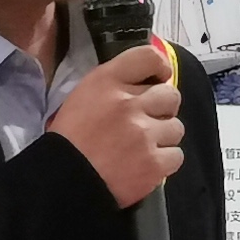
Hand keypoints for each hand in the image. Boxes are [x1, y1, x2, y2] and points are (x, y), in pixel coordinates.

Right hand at [45, 40, 183, 209]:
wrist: (63, 183)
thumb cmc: (69, 140)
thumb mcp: (82, 98)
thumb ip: (114, 86)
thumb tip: (146, 85)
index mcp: (107, 82)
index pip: (148, 57)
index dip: (159, 68)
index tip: (157, 79)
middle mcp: (129, 103)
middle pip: (171, 95)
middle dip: (162, 109)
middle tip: (147, 122)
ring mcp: (144, 134)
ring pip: (176, 128)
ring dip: (163, 138)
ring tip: (142, 148)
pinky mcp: (154, 163)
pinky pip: (176, 155)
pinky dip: (164, 162)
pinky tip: (146, 166)